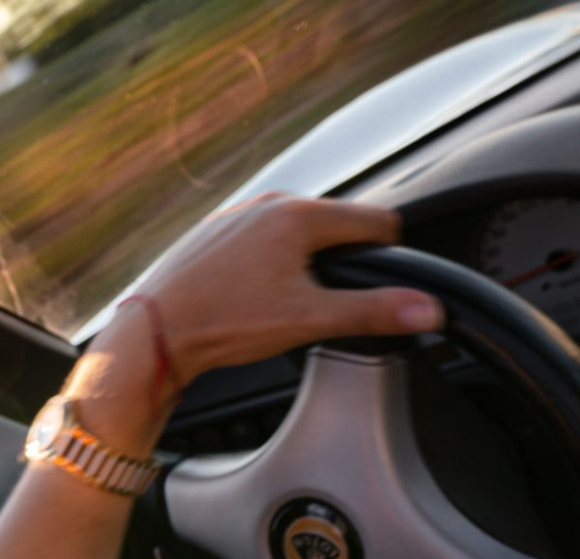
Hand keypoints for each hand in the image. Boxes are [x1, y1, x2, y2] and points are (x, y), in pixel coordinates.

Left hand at [93, 194, 444, 393]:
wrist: (152, 333)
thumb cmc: (220, 323)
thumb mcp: (308, 320)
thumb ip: (372, 311)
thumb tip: (426, 309)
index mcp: (300, 214)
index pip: (378, 222)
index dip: (389, 257)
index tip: (380, 288)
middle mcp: (269, 204)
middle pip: (336, 226)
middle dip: (342, 263)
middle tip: (325, 306)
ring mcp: (238, 216)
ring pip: (296, 235)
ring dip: (305, 265)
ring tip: (284, 305)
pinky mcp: (215, 234)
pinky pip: (261, 242)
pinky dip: (270, 266)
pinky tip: (253, 298)